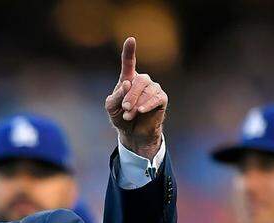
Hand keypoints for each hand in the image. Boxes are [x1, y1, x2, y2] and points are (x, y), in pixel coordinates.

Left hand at [105, 37, 167, 159]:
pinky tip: (141, 111)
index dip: (129, 51)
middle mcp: (142, 80)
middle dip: (130, 96)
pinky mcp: (161, 98)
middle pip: (138, 81)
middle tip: (125, 108)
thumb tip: (127, 84)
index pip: (128, 62)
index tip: (130, 39)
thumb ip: (116, 96)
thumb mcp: (111, 107)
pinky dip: (147, 105)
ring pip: (146, 91)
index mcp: (128, 79)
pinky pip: (155, 98)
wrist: (133, 132)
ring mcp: (153, 88)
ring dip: (136, 104)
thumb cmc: (120, 116)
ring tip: (130, 115)